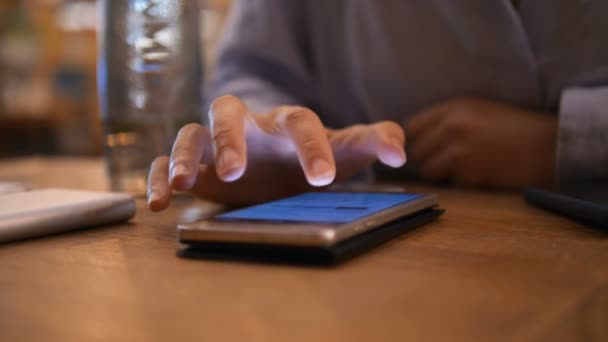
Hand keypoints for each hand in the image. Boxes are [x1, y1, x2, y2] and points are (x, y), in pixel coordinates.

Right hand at [147, 95, 405, 208]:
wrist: (277, 161)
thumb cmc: (311, 155)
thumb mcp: (343, 150)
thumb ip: (371, 142)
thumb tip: (400, 150)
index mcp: (288, 123)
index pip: (299, 121)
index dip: (311, 146)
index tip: (323, 179)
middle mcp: (249, 127)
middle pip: (228, 112)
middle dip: (230, 139)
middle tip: (234, 171)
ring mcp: (217, 143)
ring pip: (190, 132)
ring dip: (182, 153)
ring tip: (182, 182)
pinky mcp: (196, 165)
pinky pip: (166, 160)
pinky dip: (158, 175)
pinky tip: (160, 203)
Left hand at [405, 98, 557, 188]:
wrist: (549, 144)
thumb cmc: (513, 127)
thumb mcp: (477, 110)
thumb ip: (445, 119)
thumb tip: (413, 138)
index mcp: (453, 108)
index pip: (410, 127)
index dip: (411, 141)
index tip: (417, 150)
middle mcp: (452, 126)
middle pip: (415, 151)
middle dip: (426, 159)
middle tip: (443, 162)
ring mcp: (459, 151)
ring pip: (428, 171)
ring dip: (440, 174)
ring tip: (462, 168)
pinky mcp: (469, 173)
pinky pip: (451, 183)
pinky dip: (461, 182)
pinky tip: (480, 173)